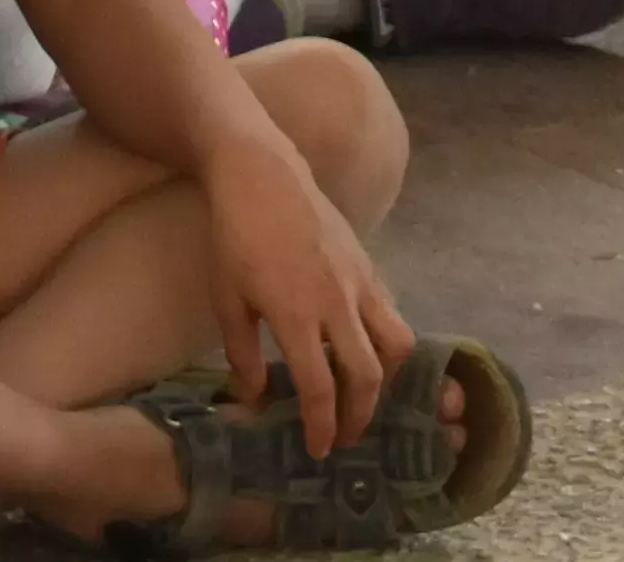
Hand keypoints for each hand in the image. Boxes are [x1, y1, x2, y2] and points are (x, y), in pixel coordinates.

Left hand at [194, 128, 414, 456]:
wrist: (261, 174)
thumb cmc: (234, 237)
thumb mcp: (227, 300)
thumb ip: (244, 356)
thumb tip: (257, 399)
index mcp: (297, 316)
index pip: (321, 389)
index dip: (323, 427)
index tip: (319, 450)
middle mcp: (338, 303)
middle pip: (368, 376)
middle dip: (360, 416)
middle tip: (344, 436)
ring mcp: (360, 281)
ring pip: (396, 344)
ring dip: (386, 380)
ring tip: (365, 396)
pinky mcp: (369, 264)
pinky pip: (391, 314)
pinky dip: (387, 343)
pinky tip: (366, 350)